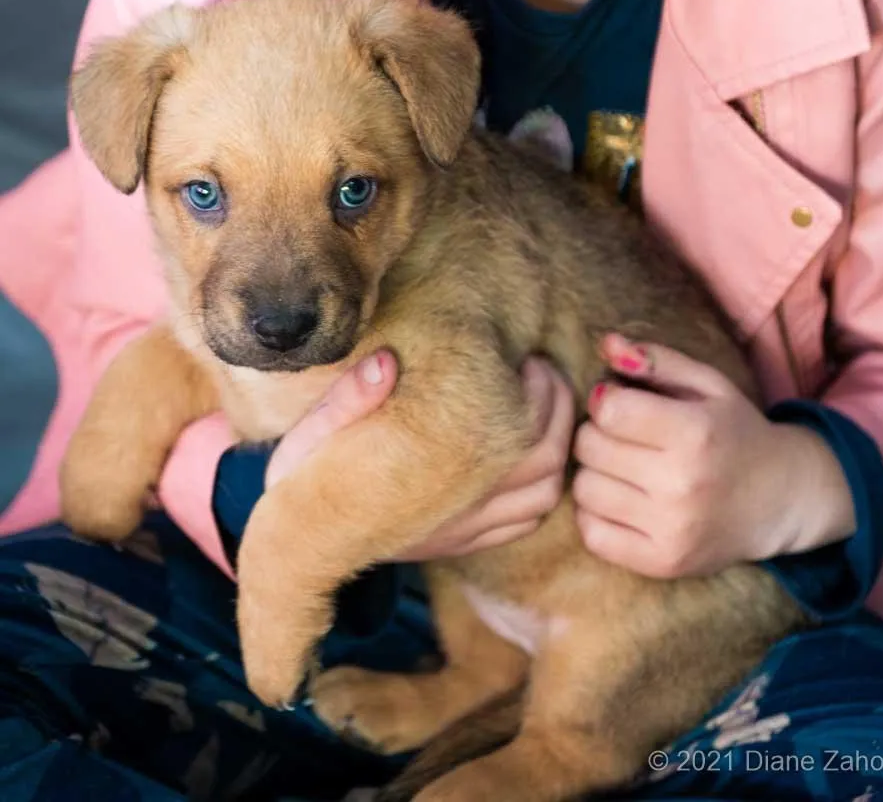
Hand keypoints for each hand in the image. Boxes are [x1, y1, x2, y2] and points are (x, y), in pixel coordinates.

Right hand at [266, 349, 575, 559]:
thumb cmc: (303, 484)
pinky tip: (528, 456)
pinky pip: (524, 522)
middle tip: (543, 373)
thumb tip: (386, 363)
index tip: (528, 360)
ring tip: (544, 407)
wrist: (295, 549)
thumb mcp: (310, 436)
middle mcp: (464, 508)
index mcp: (440, 474)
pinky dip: (542, 489)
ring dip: (558, 449)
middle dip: (559, 412)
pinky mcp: (462, 544)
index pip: (525, 432)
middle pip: (547, 462)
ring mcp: (467, 531)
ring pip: (545, 496)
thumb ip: (348, 400)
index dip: (541, 392)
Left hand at [572, 333, 856, 578]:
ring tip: (622, 467)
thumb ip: (656, 360)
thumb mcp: (708, 384)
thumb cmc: (734, 432)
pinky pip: (592, 533)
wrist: (778, 499)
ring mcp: (671, 530)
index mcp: (695, 433)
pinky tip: (620, 499)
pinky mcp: (662, 563)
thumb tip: (605, 343)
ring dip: (594, 473)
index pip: (609, 410)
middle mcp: (682, 484)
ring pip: (584, 490)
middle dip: (596, 433)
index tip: (621, 402)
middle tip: (621, 435)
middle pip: (589, 448)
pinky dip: (595, 513)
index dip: (606, 399)